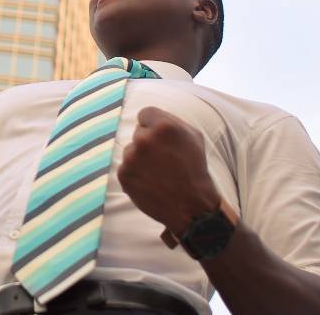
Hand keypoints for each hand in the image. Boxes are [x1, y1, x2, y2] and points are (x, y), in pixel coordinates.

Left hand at [117, 107, 223, 235]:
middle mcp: (145, 139)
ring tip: (158, 172)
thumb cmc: (195, 169)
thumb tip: (150, 117)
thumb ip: (171, 121)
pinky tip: (151, 182)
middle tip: (163, 158)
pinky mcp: (124, 174)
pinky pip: (126, 167)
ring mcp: (132, 158)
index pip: (145, 113)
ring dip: (141, 158)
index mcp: (164, 126)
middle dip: (149, 142)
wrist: (191, 206)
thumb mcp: (193, 137)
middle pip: (138, 132)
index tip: (160, 137)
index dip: (153, 125)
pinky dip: (135, 173)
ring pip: (131, 150)